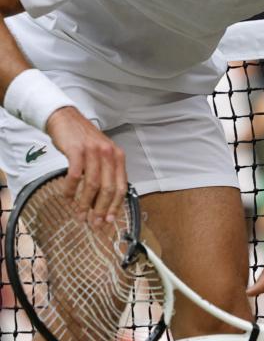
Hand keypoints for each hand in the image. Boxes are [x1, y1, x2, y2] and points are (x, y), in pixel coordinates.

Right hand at [46, 106, 126, 225]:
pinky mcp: (77, 150)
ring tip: (79, 215)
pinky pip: (75, 175)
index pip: (121, 187)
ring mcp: (93, 152)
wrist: (65, 118)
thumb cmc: (83, 140)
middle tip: (94, 223)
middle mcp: (109, 154)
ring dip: (85, 203)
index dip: (115, 206)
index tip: (109, 221)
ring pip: (92, 185)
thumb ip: (107, 174)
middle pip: (108, 189)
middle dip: (101, 209)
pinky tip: (67, 197)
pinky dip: (71, 189)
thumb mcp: (102, 155)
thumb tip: (104, 203)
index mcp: (119, 158)